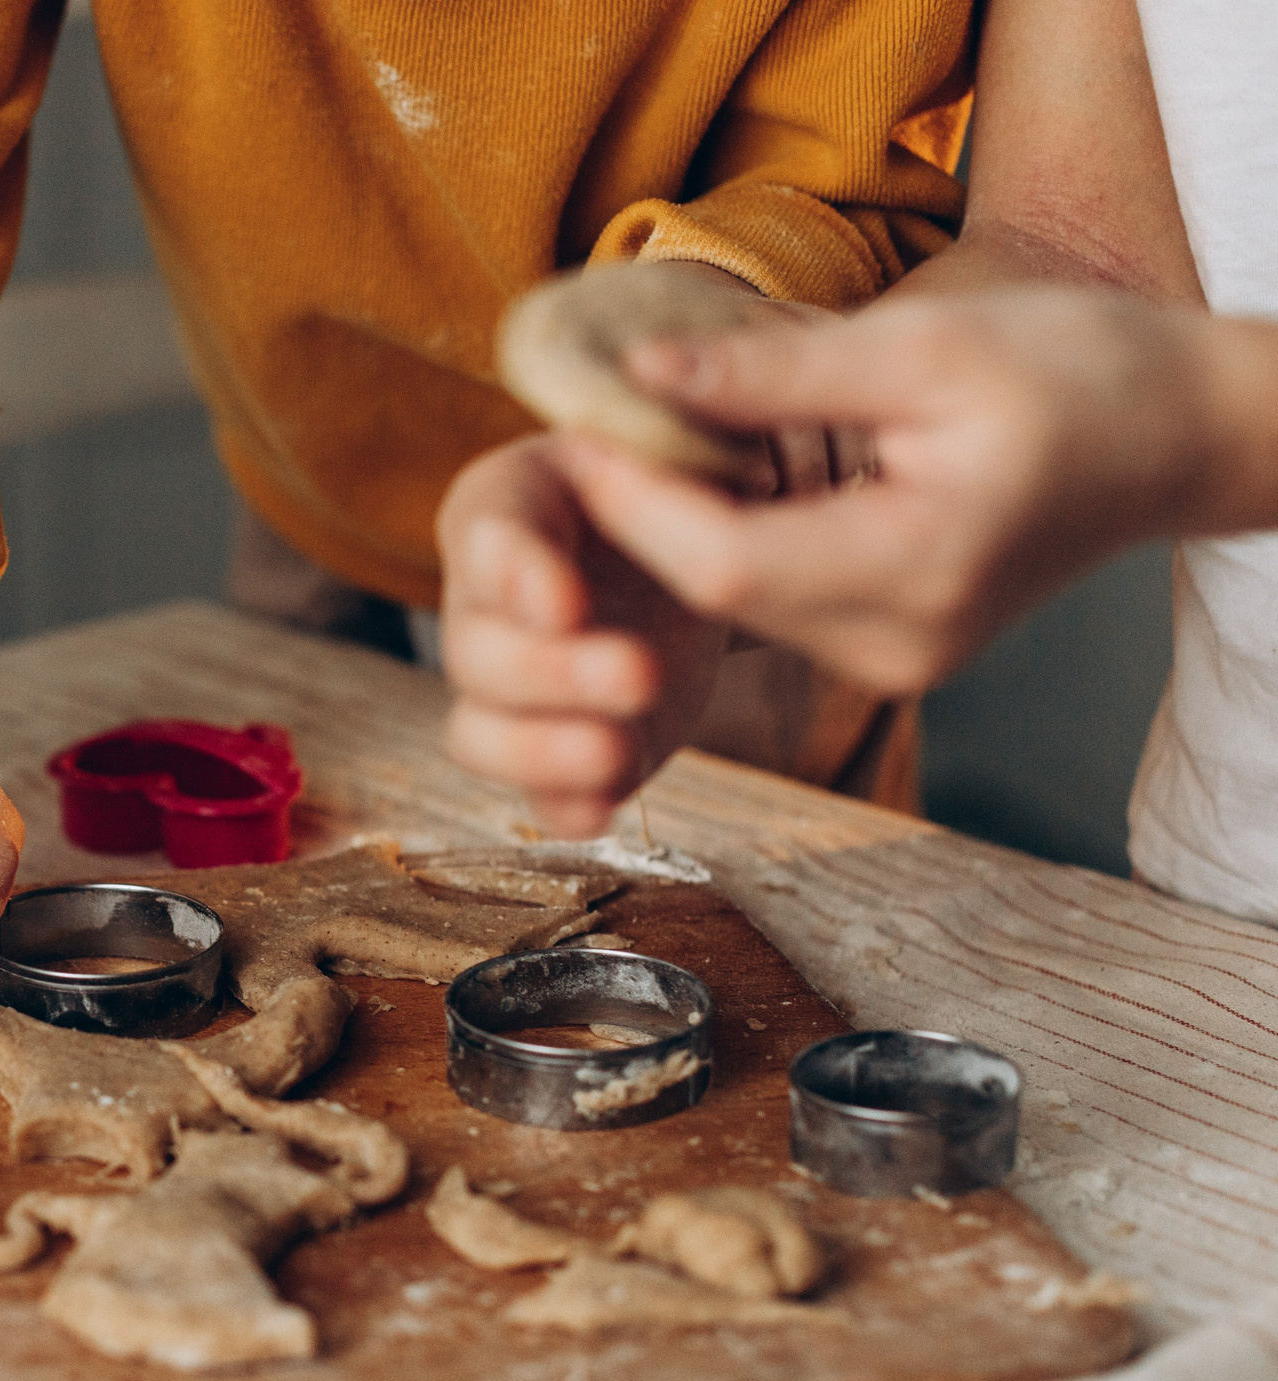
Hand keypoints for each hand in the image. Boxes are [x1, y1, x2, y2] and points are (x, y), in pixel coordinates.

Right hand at [437, 433, 729, 836]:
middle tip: (636, 673)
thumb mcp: (670, 442)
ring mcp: (518, 682)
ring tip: (613, 749)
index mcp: (508, 507)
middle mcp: (488, 601)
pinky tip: (600, 805)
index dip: (514, 573)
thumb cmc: (676, 476)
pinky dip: (561, 802)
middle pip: (473, 651)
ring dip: (539, 749)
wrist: (700, 535)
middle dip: (549, 671)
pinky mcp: (560, 743)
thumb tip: (665, 449)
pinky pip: (531, 789)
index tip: (568, 598)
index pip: (483, 536)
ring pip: (478, 730)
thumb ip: (658, 456)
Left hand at [551, 288, 1227, 696]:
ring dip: (674, 526)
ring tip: (629, 440)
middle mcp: (893, 645)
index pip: (721, 563)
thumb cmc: (1076, 374)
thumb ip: (775, 375)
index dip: (633, 501)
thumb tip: (639, 373)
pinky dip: (724, 541)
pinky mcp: (882, 650)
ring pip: (733, 602)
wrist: (1175, 439)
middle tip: (579, 425)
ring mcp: (890, 662)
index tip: (573, 427)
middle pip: (715, 591)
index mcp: (916, 569)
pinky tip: (701, 478)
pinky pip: (771, 602)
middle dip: (638, 511)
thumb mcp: (925, 349)